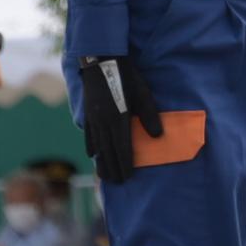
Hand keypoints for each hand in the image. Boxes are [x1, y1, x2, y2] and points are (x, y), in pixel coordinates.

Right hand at [79, 55, 162, 183]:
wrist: (102, 61)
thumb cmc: (128, 77)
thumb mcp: (143, 94)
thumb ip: (150, 116)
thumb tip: (157, 136)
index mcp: (119, 119)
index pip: (123, 147)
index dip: (126, 164)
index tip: (128, 177)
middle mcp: (104, 122)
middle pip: (109, 151)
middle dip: (113, 168)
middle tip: (117, 183)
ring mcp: (94, 118)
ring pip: (98, 146)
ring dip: (102, 162)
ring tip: (105, 176)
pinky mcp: (88, 113)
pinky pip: (89, 135)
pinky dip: (91, 147)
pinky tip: (92, 155)